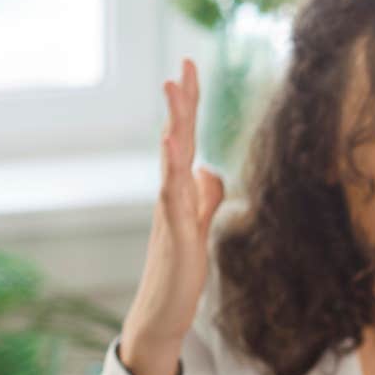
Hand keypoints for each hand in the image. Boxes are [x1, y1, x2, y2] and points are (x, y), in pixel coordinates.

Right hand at [122, 59, 224, 374]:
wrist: (164, 311)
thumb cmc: (180, 269)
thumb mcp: (201, 226)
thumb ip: (206, 198)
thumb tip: (210, 170)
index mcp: (181, 190)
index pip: (187, 138)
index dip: (190, 105)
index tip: (191, 67)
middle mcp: (171, 193)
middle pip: (179, 139)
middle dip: (182, 101)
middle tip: (183, 63)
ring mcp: (170, 211)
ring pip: (172, 160)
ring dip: (174, 124)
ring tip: (173, 88)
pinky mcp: (174, 234)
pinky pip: (172, 196)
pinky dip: (173, 170)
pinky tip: (174, 148)